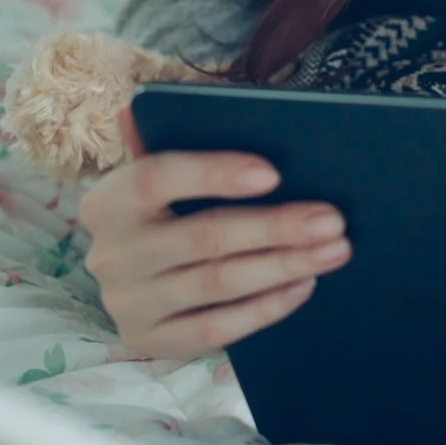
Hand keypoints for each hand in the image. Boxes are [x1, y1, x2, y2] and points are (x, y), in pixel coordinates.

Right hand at [76, 105, 349, 359]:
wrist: (140, 277)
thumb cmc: (172, 208)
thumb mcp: (169, 173)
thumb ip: (183, 140)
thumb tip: (187, 104)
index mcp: (110, 199)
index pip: (157, 176)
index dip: (214, 173)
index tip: (275, 172)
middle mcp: (110, 253)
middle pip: (203, 236)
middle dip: (277, 227)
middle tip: (333, 220)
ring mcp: (126, 302)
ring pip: (217, 283)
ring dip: (284, 266)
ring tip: (335, 250)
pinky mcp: (148, 339)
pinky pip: (215, 329)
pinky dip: (265, 308)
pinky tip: (304, 285)